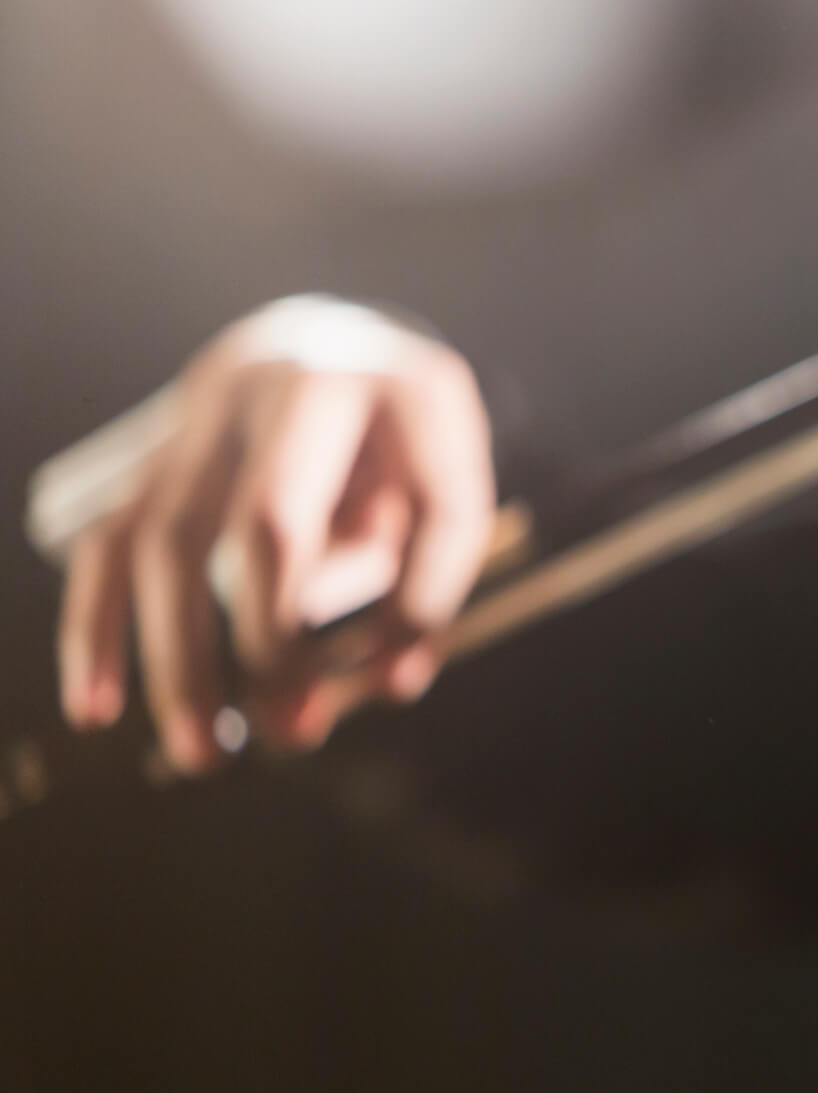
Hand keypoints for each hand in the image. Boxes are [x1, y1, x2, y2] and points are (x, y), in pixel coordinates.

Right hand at [56, 302, 494, 771]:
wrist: (332, 339)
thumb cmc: (405, 436)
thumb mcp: (445, 483)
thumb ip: (431, 577)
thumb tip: (392, 684)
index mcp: (393, 384)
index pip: (424, 501)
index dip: (404, 601)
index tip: (388, 682)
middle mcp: (284, 384)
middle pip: (259, 523)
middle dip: (269, 641)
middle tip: (289, 737)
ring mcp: (204, 411)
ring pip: (162, 537)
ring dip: (175, 657)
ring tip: (201, 754)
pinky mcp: (152, 448)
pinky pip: (106, 538)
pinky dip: (96, 626)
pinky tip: (97, 704)